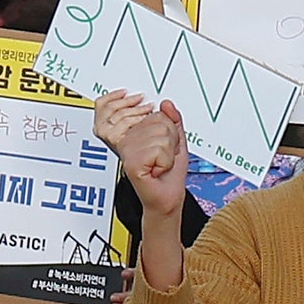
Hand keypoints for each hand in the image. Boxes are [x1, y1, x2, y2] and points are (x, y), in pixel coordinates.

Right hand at [91, 90, 192, 214]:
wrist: (167, 199)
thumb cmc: (169, 175)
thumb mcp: (176, 142)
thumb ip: (172, 120)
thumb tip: (166, 103)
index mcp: (134, 131)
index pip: (158, 113)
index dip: (170, 131)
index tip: (164, 147)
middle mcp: (127, 139)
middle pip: (160, 123)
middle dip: (170, 142)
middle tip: (163, 158)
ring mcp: (128, 150)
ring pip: (161, 136)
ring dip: (168, 154)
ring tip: (160, 165)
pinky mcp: (131, 162)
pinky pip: (158, 149)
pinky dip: (165, 162)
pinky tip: (156, 171)